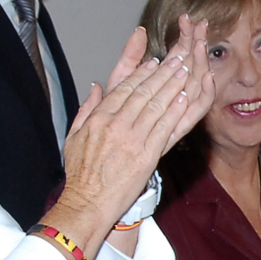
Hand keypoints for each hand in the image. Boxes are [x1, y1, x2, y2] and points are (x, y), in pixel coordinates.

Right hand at [47, 17, 214, 254]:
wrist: (87, 203)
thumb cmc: (80, 175)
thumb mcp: (74, 137)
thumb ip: (86, 109)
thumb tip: (96, 87)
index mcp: (99, 118)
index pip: (124, 88)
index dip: (142, 72)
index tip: (155, 61)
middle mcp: (116, 125)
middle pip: (144, 91)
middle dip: (163, 72)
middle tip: (178, 56)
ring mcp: (132, 139)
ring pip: (156, 105)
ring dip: (173, 85)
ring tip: (186, 69)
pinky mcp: (146, 155)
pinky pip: (164, 128)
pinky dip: (175, 110)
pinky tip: (184, 96)